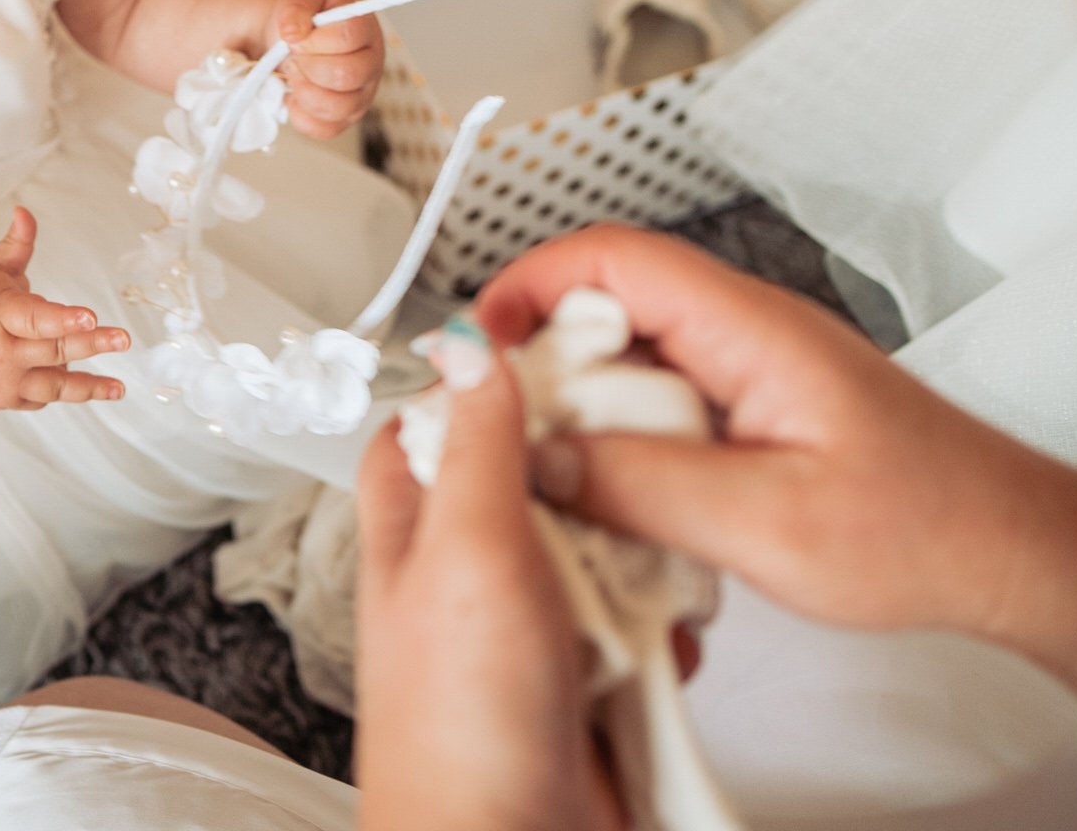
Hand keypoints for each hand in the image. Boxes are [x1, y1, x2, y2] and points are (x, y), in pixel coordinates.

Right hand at [0, 209, 128, 410]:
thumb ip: (16, 245)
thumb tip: (24, 211)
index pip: (34, 318)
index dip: (63, 319)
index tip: (91, 316)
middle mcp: (0, 352)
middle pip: (53, 349)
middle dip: (91, 343)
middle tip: (123, 339)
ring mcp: (4, 381)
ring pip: (54, 385)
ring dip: (90, 386)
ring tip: (119, 388)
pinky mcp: (9, 400)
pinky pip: (45, 395)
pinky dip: (66, 388)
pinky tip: (92, 385)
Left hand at [266, 0, 384, 139]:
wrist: (293, 41)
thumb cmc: (303, 21)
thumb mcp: (298, 1)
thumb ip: (296, 8)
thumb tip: (293, 32)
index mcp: (364, 27)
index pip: (349, 36)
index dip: (315, 40)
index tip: (295, 38)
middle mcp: (371, 63)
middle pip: (347, 75)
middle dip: (307, 67)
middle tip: (292, 58)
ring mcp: (362, 95)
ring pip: (338, 107)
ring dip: (303, 91)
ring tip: (292, 75)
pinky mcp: (346, 119)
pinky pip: (326, 129)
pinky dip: (300, 115)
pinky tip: (293, 95)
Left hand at [354, 326, 622, 830]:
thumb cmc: (458, 730)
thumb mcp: (469, 552)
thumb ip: (479, 448)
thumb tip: (468, 347)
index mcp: (414, 526)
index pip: (438, 419)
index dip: (492, 383)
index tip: (561, 356)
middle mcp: (463, 573)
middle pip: (538, 478)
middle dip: (595, 482)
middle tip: (630, 476)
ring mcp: (522, 630)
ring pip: (597, 552)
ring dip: (637, 566)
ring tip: (647, 579)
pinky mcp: (578, 682)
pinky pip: (635, 628)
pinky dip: (659, 635)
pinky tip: (661, 650)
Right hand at [480, 224, 1076, 706]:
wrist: (1011, 555)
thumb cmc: (927, 530)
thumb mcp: (765, 525)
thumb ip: (639, 485)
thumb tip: (535, 457)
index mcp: (749, 328)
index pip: (610, 257)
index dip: (526, 286)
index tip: (475, 344)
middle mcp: (744, 331)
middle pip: (602, 305)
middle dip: (538, 361)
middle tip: (506, 431)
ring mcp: (747, 367)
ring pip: (623, 357)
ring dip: (577, 409)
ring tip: (556, 474)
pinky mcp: (750, 408)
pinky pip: (655, 401)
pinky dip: (617, 440)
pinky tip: (615, 499)